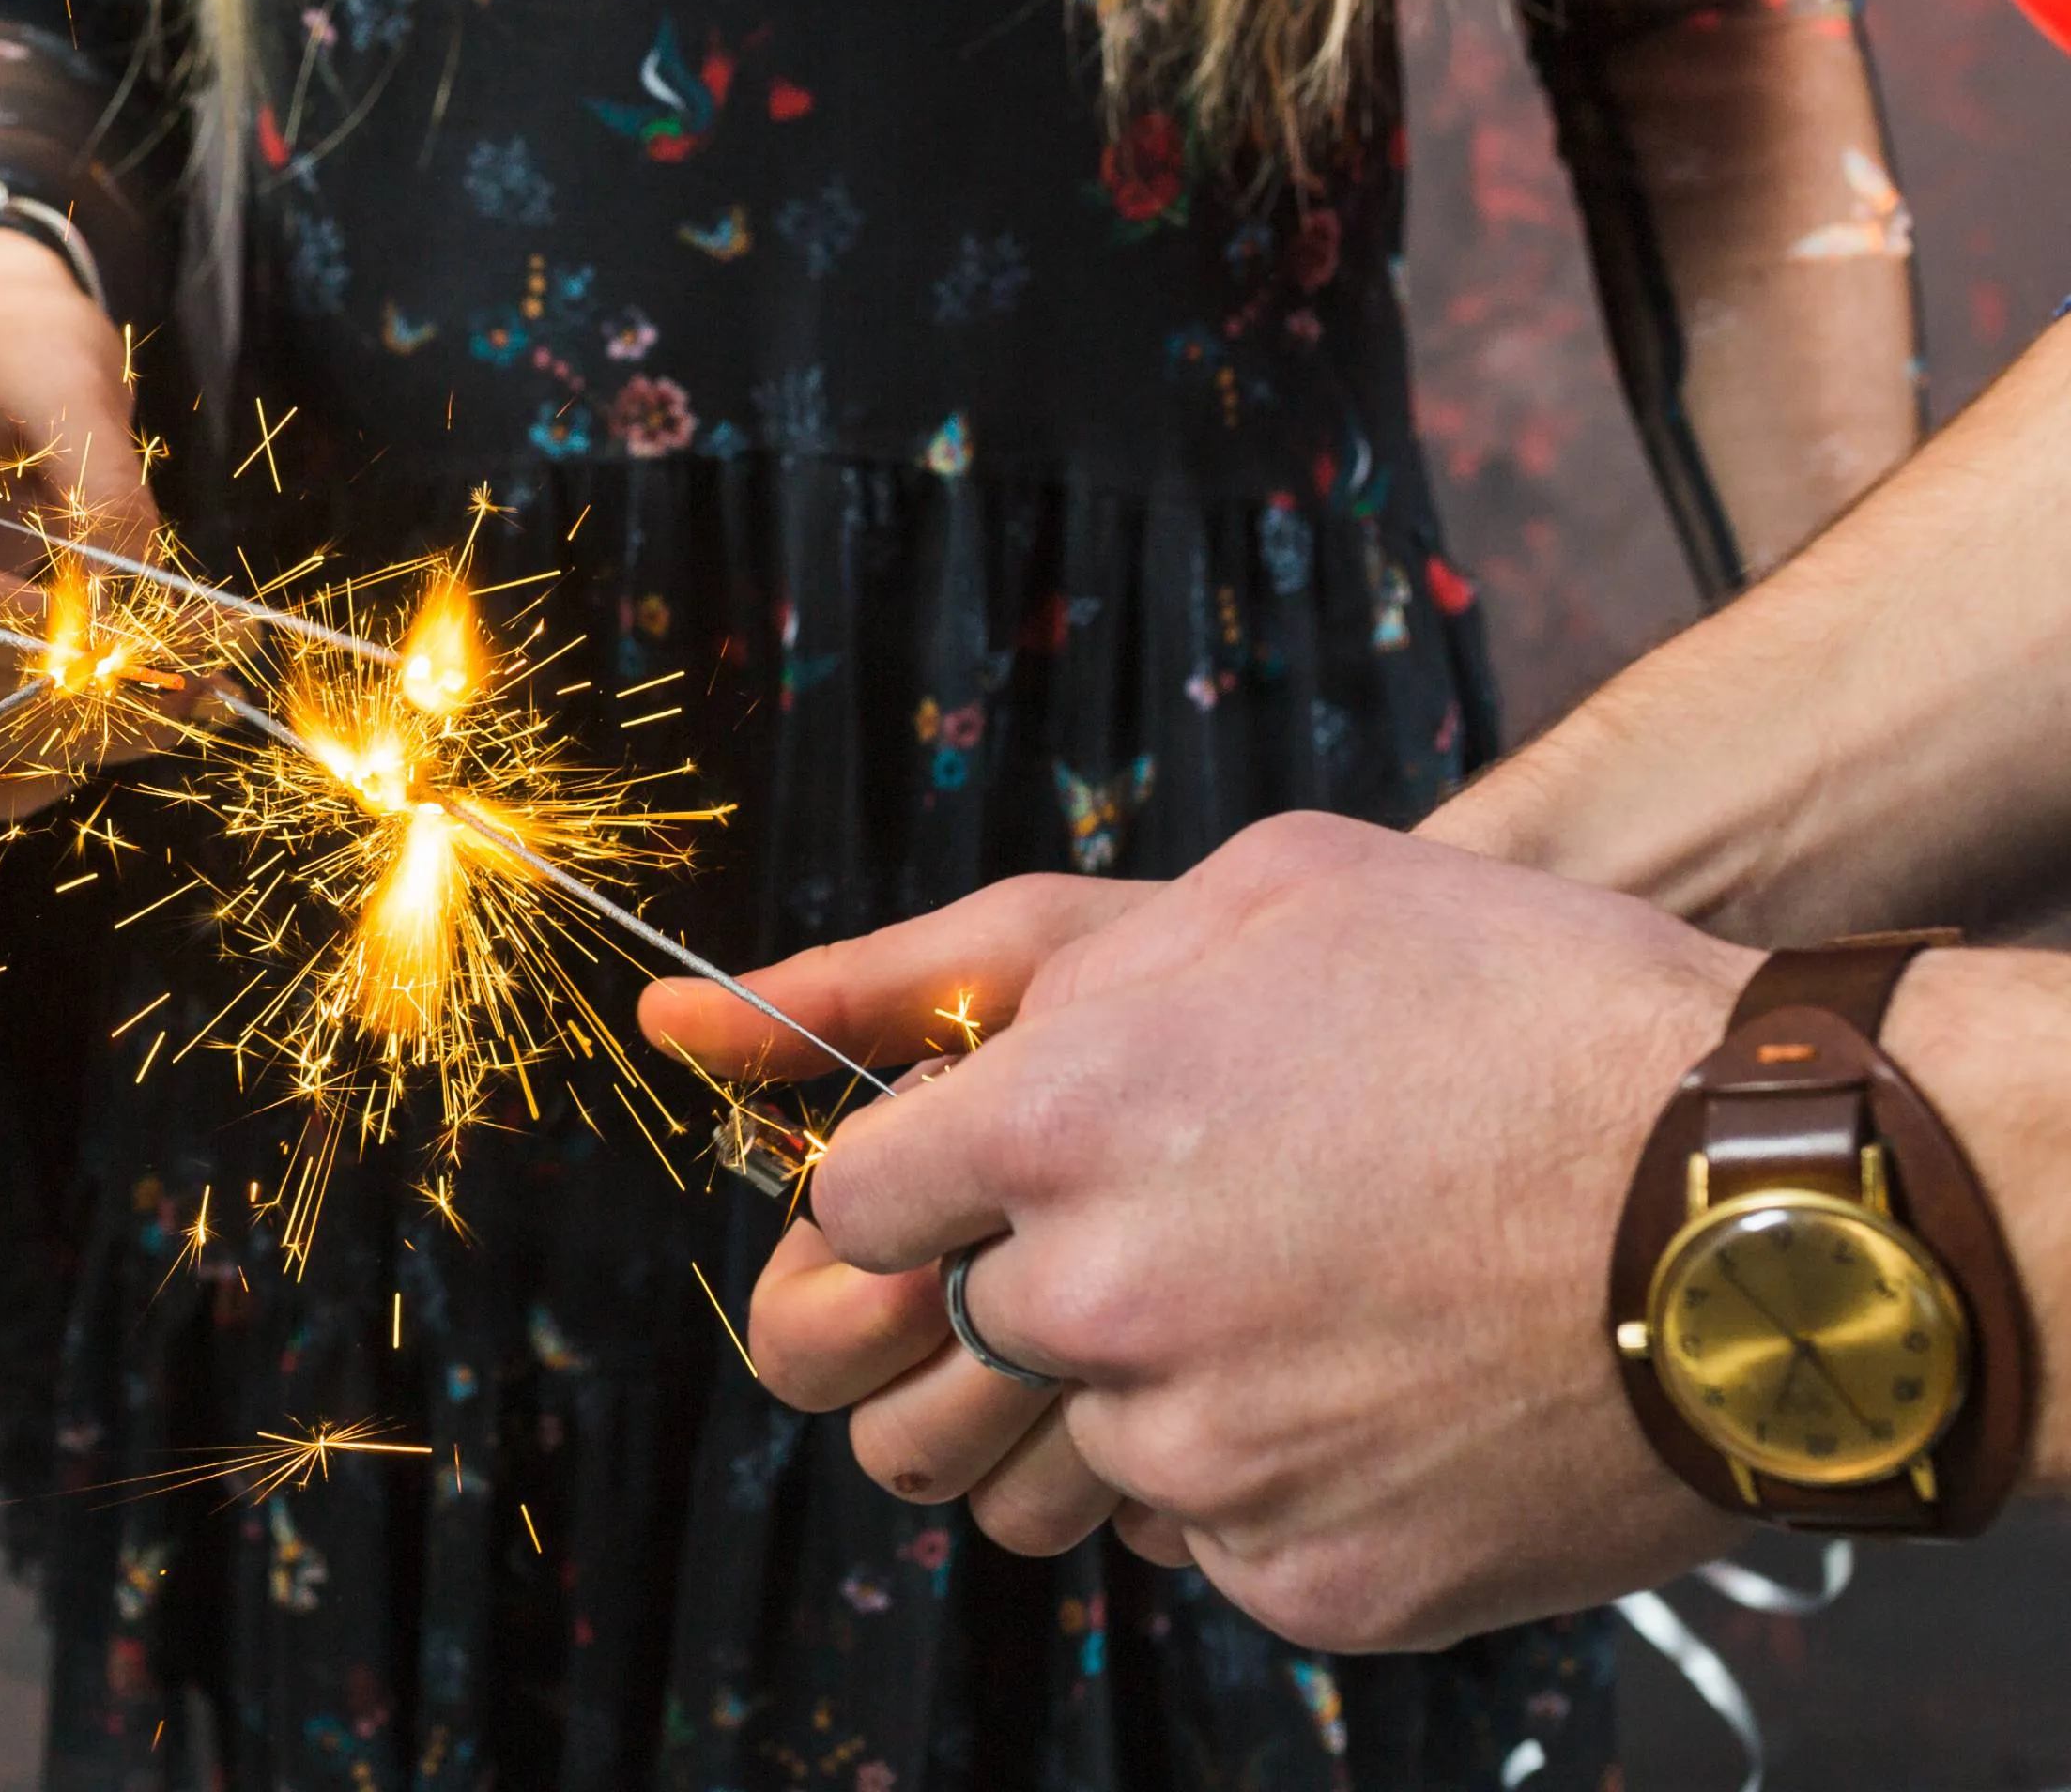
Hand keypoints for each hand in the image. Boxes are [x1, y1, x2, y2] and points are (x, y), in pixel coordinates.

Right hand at [0, 230, 157, 816]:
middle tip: (193, 693)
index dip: (27, 631)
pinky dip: (4, 778)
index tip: (133, 647)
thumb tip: (120, 599)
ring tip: (169, 721)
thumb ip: (101, 488)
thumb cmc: (23, 348)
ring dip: (48, 751)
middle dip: (65, 698)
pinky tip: (89, 759)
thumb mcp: (75, 385)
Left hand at [649, 817, 1753, 1649]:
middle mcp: (1100, 1303)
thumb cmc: (1520, 1006)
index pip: (850, 1206)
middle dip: (955, 1326)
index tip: (973, 1183)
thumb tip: (700, 1020)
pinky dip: (1255, 1484)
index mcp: (1061, 1119)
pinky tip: (1361, 1388)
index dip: (909, 1190)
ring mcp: (1204, 1460)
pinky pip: (1198, 1548)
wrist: (1774, 1203)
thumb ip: (966, 961)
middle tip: (1088, 1270)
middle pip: (901, 1376)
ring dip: (1110, 1404)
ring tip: (1257, 1315)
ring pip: (1049, 1472)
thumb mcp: (1252, 894)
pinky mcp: (1306, 1580)